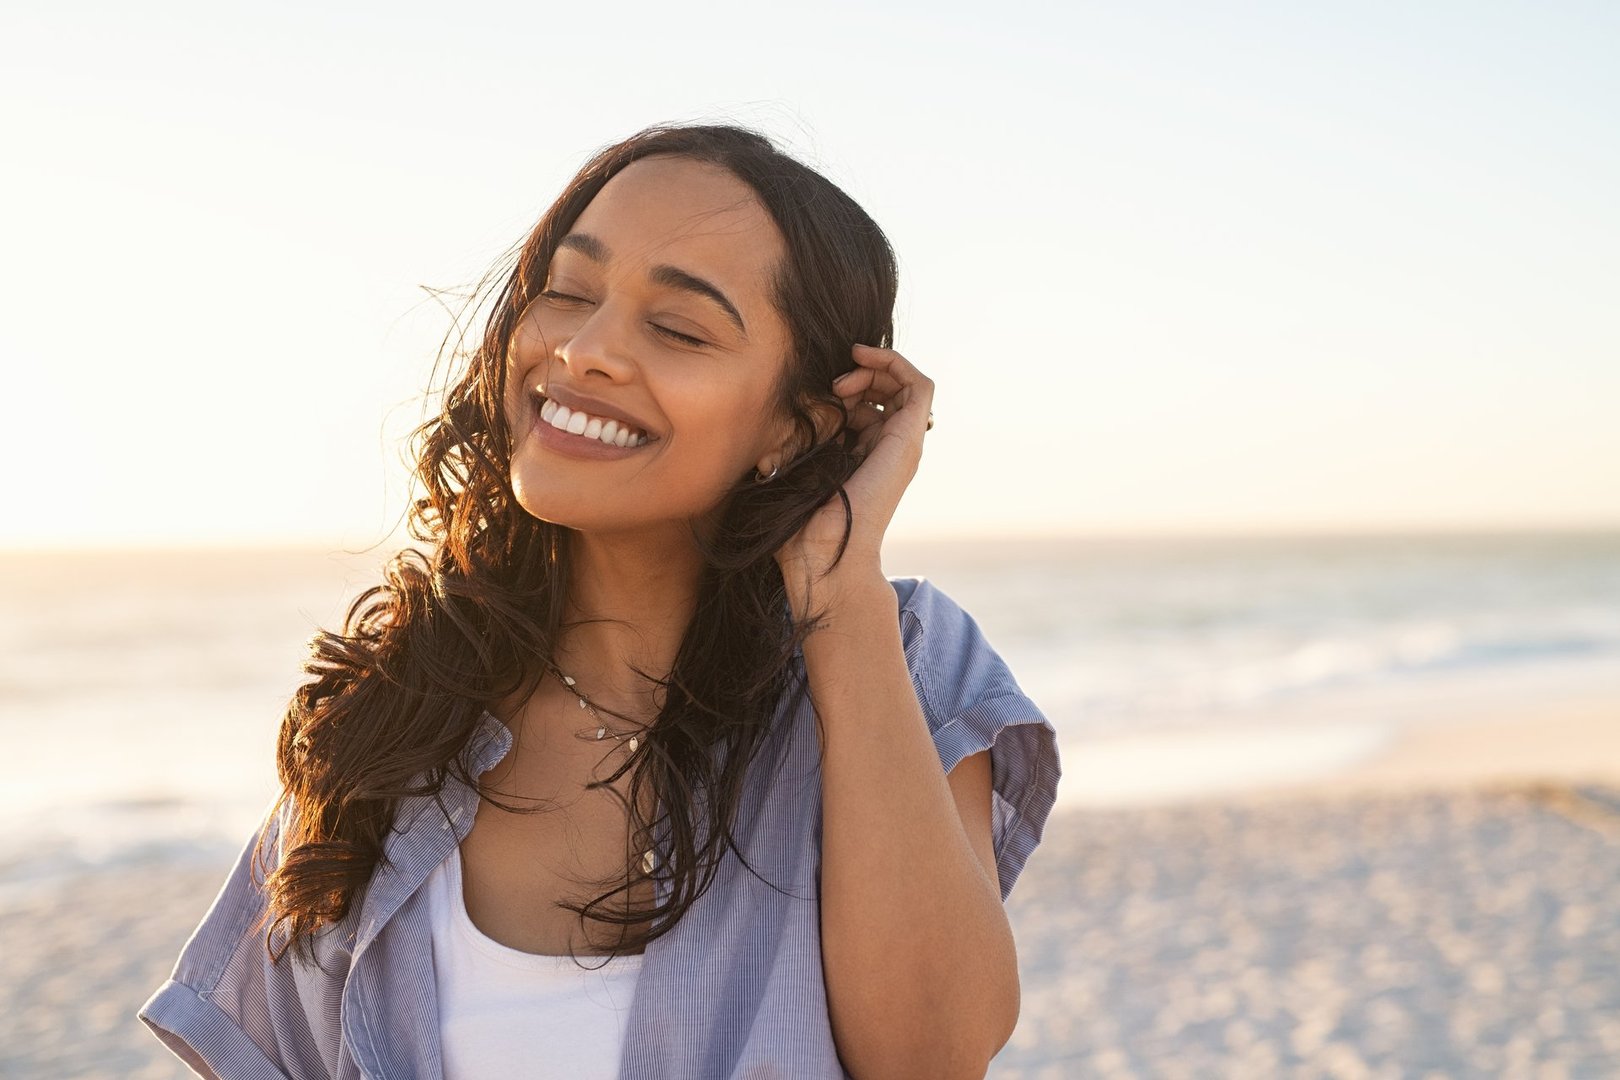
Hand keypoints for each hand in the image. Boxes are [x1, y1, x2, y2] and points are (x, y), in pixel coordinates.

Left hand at [776, 343, 934, 603]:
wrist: (823, 556)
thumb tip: (776, 429)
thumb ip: (791, 446)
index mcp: (864, 456)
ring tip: (843, 379)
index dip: (844, 387)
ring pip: (905, 384)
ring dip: (875, 368)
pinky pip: (920, 386)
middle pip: (888, 391)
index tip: (817, 393)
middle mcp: (888, 449)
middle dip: (860, 374)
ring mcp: (902, 444)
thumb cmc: (801, 526)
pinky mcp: (909, 439)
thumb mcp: (790, 470)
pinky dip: (895, 362)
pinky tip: (864, 358)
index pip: (867, 406)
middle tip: (832, 385)